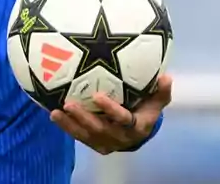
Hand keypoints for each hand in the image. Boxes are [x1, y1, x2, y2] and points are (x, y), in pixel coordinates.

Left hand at [50, 73, 171, 154]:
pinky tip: (54, 115)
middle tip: (69, 103)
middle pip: (99, 129)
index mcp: (136, 127)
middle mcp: (119, 138)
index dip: (111, 110)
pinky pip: (78, 136)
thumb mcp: (158, 101)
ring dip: (70, 124)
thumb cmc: (147, 110)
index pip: (123, 120)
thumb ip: (162, 91)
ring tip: (55, 112)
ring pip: (85, 135)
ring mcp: (104, 142)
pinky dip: (66, 127)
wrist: (138, 134)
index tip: (98, 95)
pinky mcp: (93, 143)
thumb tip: (166, 77)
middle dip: (83, 118)